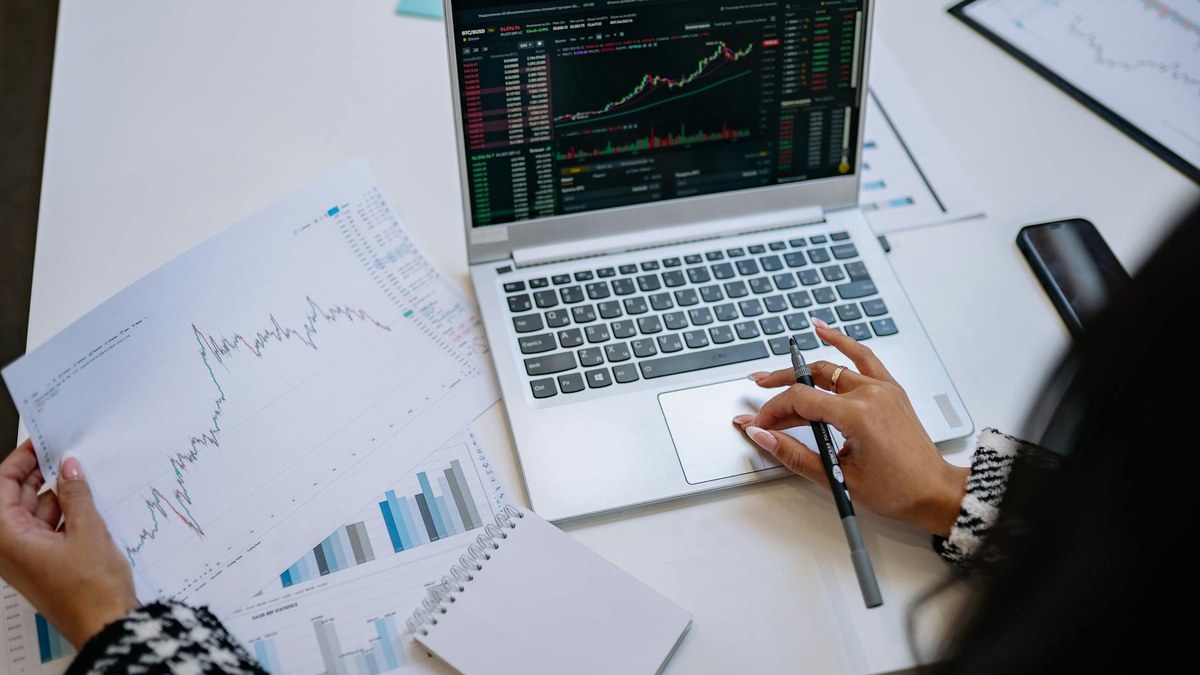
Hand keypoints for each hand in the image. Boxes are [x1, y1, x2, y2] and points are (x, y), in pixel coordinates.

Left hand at [0, 441, 138, 647]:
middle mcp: (11, 547)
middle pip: (15, 498)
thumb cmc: (91, 592)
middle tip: (67, 455)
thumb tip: (69, 468)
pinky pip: (50, 528)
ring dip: (57, 495)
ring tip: (85, 477)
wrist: (106, 626)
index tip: (42, 443)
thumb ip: (75, 495)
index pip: (0, 486)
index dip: (20, 461)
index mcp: (7, 538)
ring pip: (35, 512)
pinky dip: (66, 513)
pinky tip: (89, 502)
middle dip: (40, 475)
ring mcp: (28, 556)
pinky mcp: (47, 562)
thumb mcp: (88, 532)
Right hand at [733, 320, 967, 536]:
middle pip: (811, 382)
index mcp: (858, 415)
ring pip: (830, 369)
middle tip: (757, 395)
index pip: (800, 400)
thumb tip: (764, 437)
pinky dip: (842, 342)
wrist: (933, 491)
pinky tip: (822, 330)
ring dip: (801, 371)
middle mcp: (871, 394)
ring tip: (775, 374)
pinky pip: (862, 357)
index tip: (760, 423)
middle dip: (780, 390)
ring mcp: (882, 388)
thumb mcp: (838, 476)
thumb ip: (794, 454)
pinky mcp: (889, 389)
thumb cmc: (897, 489)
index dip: (773, 410)